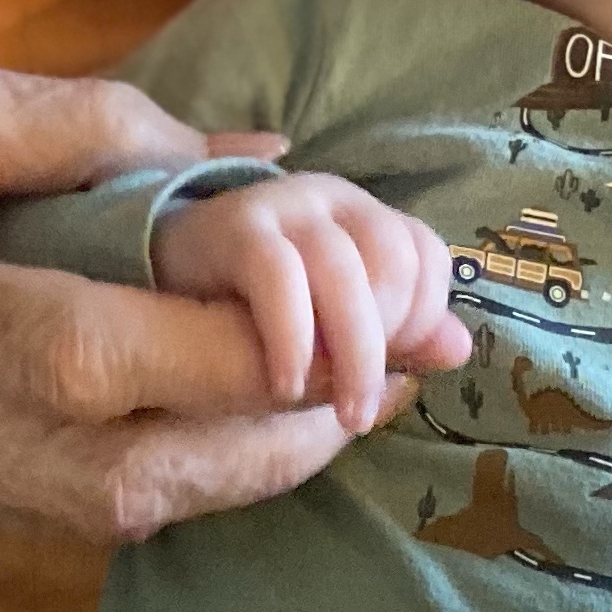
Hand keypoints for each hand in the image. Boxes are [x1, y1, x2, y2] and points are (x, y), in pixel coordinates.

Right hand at [0, 53, 396, 546]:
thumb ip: (99, 128)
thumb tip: (264, 164)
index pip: (77, 358)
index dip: (219, 354)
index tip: (336, 321)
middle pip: (116, 474)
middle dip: (269, 435)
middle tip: (381, 381)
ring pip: (107, 519)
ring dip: (239, 467)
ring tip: (338, 404)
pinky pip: (68, 518)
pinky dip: (166, 472)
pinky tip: (233, 423)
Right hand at [153, 174, 469, 431]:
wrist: (152, 279)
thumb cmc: (251, 310)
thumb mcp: (329, 329)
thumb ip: (392, 337)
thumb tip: (459, 349)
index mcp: (362, 216)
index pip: (426, 253)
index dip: (423, 316)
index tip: (396, 369)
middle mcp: (331, 197)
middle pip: (394, 261)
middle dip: (387, 343)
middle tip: (361, 407)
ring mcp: (282, 204)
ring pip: (343, 270)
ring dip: (352, 352)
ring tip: (343, 414)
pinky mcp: (232, 226)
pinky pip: (279, 276)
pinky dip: (293, 336)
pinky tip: (287, 383)